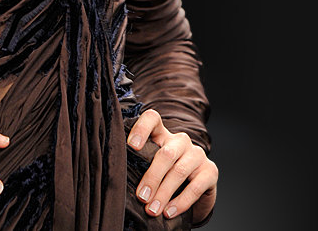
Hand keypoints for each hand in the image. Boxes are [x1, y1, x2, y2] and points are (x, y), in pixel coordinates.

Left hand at [127, 109, 217, 224]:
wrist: (196, 188)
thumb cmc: (166, 174)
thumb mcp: (152, 164)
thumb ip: (141, 164)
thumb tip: (120, 179)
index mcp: (162, 134)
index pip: (152, 118)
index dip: (141, 128)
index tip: (131, 146)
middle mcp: (180, 140)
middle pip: (165, 153)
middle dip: (152, 177)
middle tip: (142, 197)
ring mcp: (197, 154)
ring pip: (179, 171)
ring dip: (164, 193)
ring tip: (152, 210)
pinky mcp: (211, 170)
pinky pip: (195, 187)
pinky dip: (181, 202)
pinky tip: (169, 212)